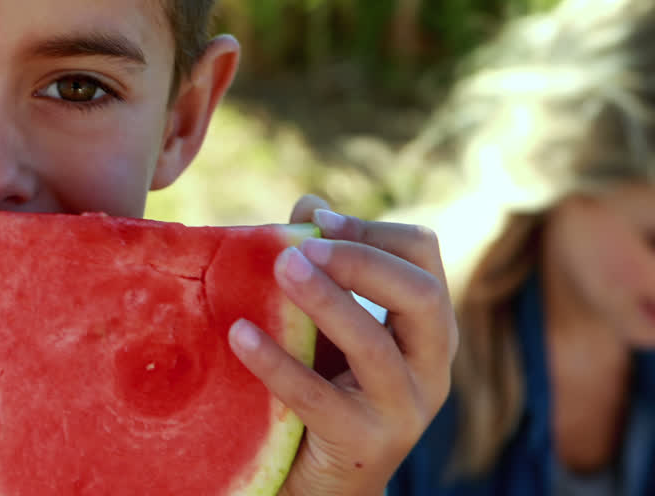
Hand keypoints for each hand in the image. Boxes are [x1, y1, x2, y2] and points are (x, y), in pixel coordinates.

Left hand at [228, 194, 457, 495]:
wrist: (319, 482)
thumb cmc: (326, 390)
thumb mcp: (329, 325)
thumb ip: (323, 266)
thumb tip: (311, 203)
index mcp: (428, 329)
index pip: (425, 258)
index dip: (374, 230)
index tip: (317, 219)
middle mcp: (431, 367)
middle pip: (422, 296)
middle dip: (360, 262)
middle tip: (300, 247)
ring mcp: (403, 411)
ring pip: (375, 347)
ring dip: (326, 301)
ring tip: (279, 270)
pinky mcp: (363, 446)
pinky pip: (320, 398)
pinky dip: (278, 362)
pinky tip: (239, 334)